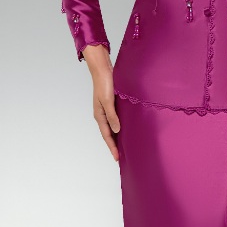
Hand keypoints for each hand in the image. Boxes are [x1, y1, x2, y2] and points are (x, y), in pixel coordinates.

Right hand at [82, 43, 119, 161]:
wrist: (103, 68)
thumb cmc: (105, 83)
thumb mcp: (109, 101)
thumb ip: (113, 116)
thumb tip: (117, 130)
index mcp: (99, 115)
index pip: (107, 136)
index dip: (112, 147)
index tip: (118, 158)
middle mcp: (102, 114)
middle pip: (109, 134)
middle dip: (114, 145)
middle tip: (122, 156)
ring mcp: (107, 109)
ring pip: (113, 127)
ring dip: (118, 137)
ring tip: (125, 146)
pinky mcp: (112, 104)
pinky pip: (116, 119)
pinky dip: (120, 126)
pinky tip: (127, 129)